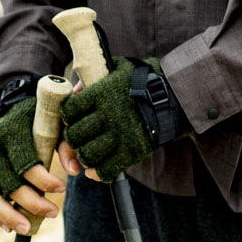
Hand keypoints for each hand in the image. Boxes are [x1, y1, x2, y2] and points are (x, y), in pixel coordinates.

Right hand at [0, 98, 66, 232]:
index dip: (43, 180)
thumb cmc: (39, 115)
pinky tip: (9, 228)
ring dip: (11, 215)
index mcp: (12, 132)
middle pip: (10, 183)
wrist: (11, 103)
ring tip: (29, 229)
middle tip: (53, 212)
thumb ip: (66, 143)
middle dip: (32, 202)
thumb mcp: (54, 121)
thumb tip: (75, 171)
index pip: (26, 163)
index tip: (62, 188)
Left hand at [58, 57, 187, 182]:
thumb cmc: (144, 79)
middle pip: (74, 135)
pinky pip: (106, 170)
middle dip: (73, 138)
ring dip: (84, 156)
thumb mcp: (119, 68)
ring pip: (87, 155)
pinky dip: (98, 173)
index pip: (69, 110)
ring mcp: (119, 135)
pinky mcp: (131, 152)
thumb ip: (95, 76)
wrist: (174, 96)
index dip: (67, 116)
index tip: (72, 117)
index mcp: (101, 93)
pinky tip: (97, 168)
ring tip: (88, 151)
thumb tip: (75, 90)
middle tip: (78, 137)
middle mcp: (107, 115)